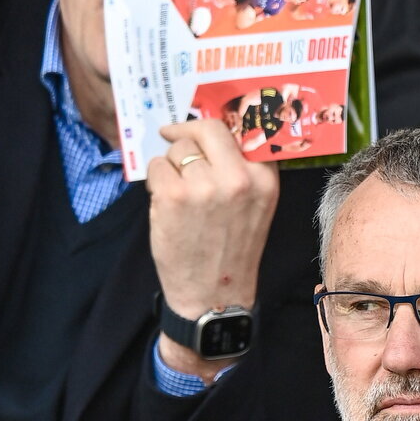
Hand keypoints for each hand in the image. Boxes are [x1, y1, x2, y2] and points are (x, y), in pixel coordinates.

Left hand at [146, 119, 279, 379]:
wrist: (213, 296)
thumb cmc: (232, 250)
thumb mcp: (256, 206)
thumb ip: (244, 170)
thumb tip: (212, 132)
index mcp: (263, 178)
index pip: (242, 129)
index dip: (218, 124)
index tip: (202, 125)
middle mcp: (237, 178)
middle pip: (206, 129)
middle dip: (186, 132)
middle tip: (172, 134)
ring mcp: (203, 186)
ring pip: (177, 149)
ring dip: (170, 164)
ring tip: (177, 191)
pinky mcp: (172, 196)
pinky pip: (156, 167)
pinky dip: (155, 180)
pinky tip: (166, 202)